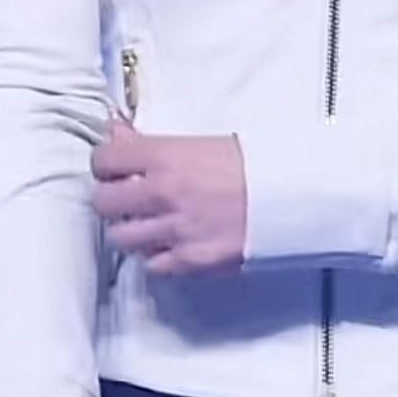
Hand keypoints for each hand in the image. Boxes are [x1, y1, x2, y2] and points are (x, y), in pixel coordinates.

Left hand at [90, 116, 246, 274]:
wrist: (295, 195)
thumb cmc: (256, 163)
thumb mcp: (202, 141)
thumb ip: (152, 142)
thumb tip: (116, 131)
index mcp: (165, 157)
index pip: (104, 160)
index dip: (106, 164)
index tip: (114, 168)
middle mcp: (163, 193)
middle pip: (103, 202)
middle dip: (112, 199)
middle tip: (128, 198)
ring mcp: (174, 230)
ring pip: (121, 238)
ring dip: (131, 230)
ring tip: (150, 223)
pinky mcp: (189, 260)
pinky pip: (151, 265)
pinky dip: (156, 256)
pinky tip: (171, 242)